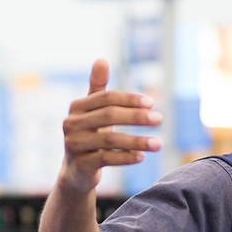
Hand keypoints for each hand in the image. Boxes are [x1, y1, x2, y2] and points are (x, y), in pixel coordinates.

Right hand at [57, 58, 162, 192]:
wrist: (76, 172)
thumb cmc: (90, 136)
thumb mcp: (94, 112)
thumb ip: (98, 88)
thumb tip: (101, 59)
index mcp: (77, 107)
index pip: (106, 98)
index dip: (130, 99)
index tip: (152, 103)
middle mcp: (71, 124)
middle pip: (109, 115)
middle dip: (137, 117)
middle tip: (159, 119)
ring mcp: (74, 145)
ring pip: (110, 139)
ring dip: (137, 140)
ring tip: (158, 143)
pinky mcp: (80, 165)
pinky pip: (106, 159)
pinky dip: (126, 157)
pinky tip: (142, 156)